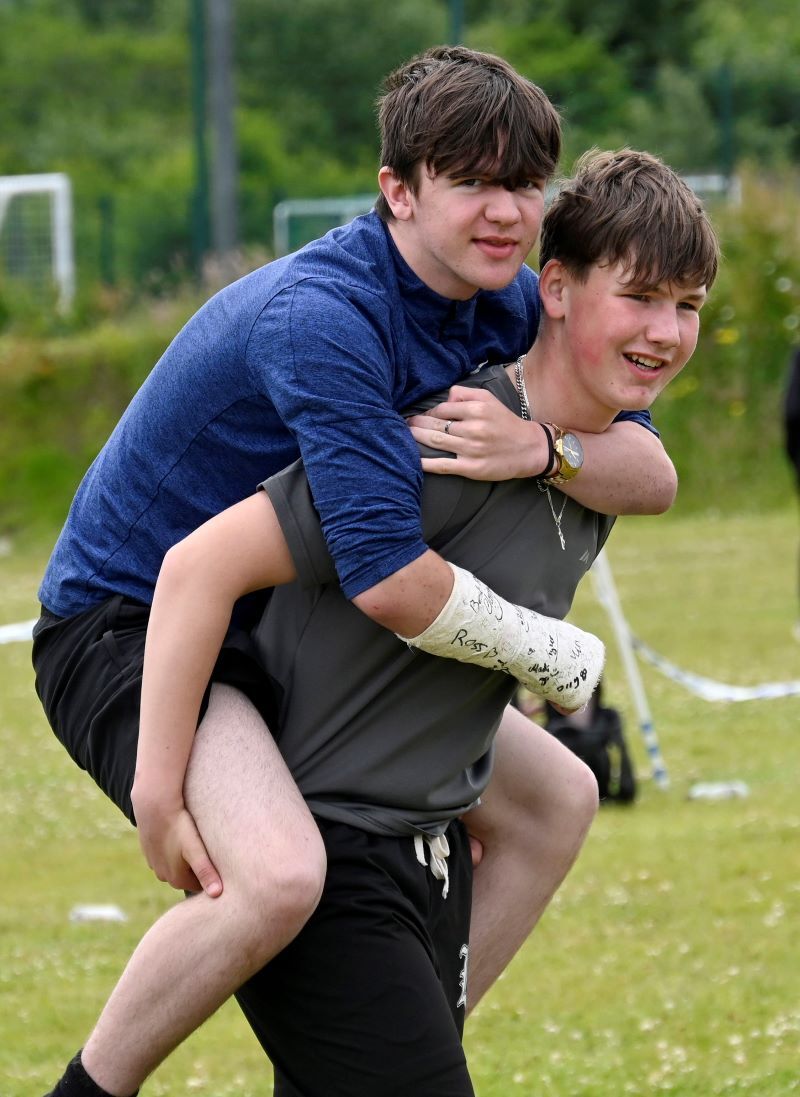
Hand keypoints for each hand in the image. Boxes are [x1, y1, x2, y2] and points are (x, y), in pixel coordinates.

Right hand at [132, 788, 222, 896]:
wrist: (154, 807)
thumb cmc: (179, 828)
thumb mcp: (195, 850)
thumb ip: (206, 872)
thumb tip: (217, 895)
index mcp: (176, 880)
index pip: (200, 885)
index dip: (211, 875)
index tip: (219, 862)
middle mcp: (163, 876)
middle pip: (188, 876)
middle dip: (198, 866)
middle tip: (208, 849)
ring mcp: (154, 864)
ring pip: (176, 865)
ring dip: (185, 857)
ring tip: (194, 841)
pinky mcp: (149, 852)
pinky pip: (166, 854)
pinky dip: (173, 849)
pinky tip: (179, 835)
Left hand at [406, 385, 549, 480]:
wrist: (528, 449)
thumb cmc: (505, 423)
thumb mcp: (489, 399)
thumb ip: (465, 393)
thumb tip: (443, 399)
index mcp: (478, 409)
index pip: (443, 409)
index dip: (429, 413)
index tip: (421, 416)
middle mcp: (474, 428)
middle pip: (435, 425)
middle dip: (416, 424)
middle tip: (404, 424)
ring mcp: (472, 450)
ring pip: (436, 441)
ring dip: (416, 438)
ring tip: (405, 435)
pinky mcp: (471, 468)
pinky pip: (443, 465)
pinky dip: (426, 463)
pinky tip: (413, 461)